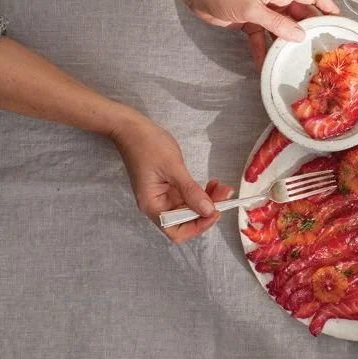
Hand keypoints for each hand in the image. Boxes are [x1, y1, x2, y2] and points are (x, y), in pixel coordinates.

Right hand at [111, 115, 233, 242]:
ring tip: (222, 188)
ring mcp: (164, 196)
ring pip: (190, 208)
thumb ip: (191, 191)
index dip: (197, 226)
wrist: (132, 128)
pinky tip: (212, 184)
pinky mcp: (170, 187)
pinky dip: (202, 193)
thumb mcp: (173, 168)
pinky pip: (189, 197)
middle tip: (224, 196)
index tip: (215, 212)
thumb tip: (208, 210)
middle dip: (207, 210)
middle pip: (186, 221)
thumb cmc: (147, 145)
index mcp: (152, 205)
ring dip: (208, 201)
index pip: (176, 230)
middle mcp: (157, 205)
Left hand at [181, 0, 339, 71]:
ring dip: (288, 44)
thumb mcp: (251, 9)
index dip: (329, 7)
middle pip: (301, 15)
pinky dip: (265, 50)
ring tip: (300, 62)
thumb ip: (276, 23)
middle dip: (312, 31)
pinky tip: (266, 66)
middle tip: (323, 50)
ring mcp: (264, 11)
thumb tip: (300, 36)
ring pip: (283, 29)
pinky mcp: (251, 21)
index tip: (341, 24)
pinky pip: (264, 38)